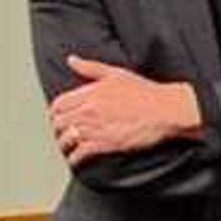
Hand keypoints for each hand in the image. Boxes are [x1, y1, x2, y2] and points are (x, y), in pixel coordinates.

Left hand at [54, 55, 194, 161]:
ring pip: (66, 140)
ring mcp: (95, 129)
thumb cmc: (145, 93)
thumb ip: (90, 68)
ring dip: (64, 144)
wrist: (164, 111)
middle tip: (62, 132)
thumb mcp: (115, 73)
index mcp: (89, 93)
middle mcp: (88, 112)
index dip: (56, 112)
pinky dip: (75, 159)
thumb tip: (72, 60)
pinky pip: (80, 154)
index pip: (58, 104)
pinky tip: (77, 160)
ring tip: (68, 146)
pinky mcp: (105, 145)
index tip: (59, 116)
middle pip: (59, 123)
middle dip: (58, 128)